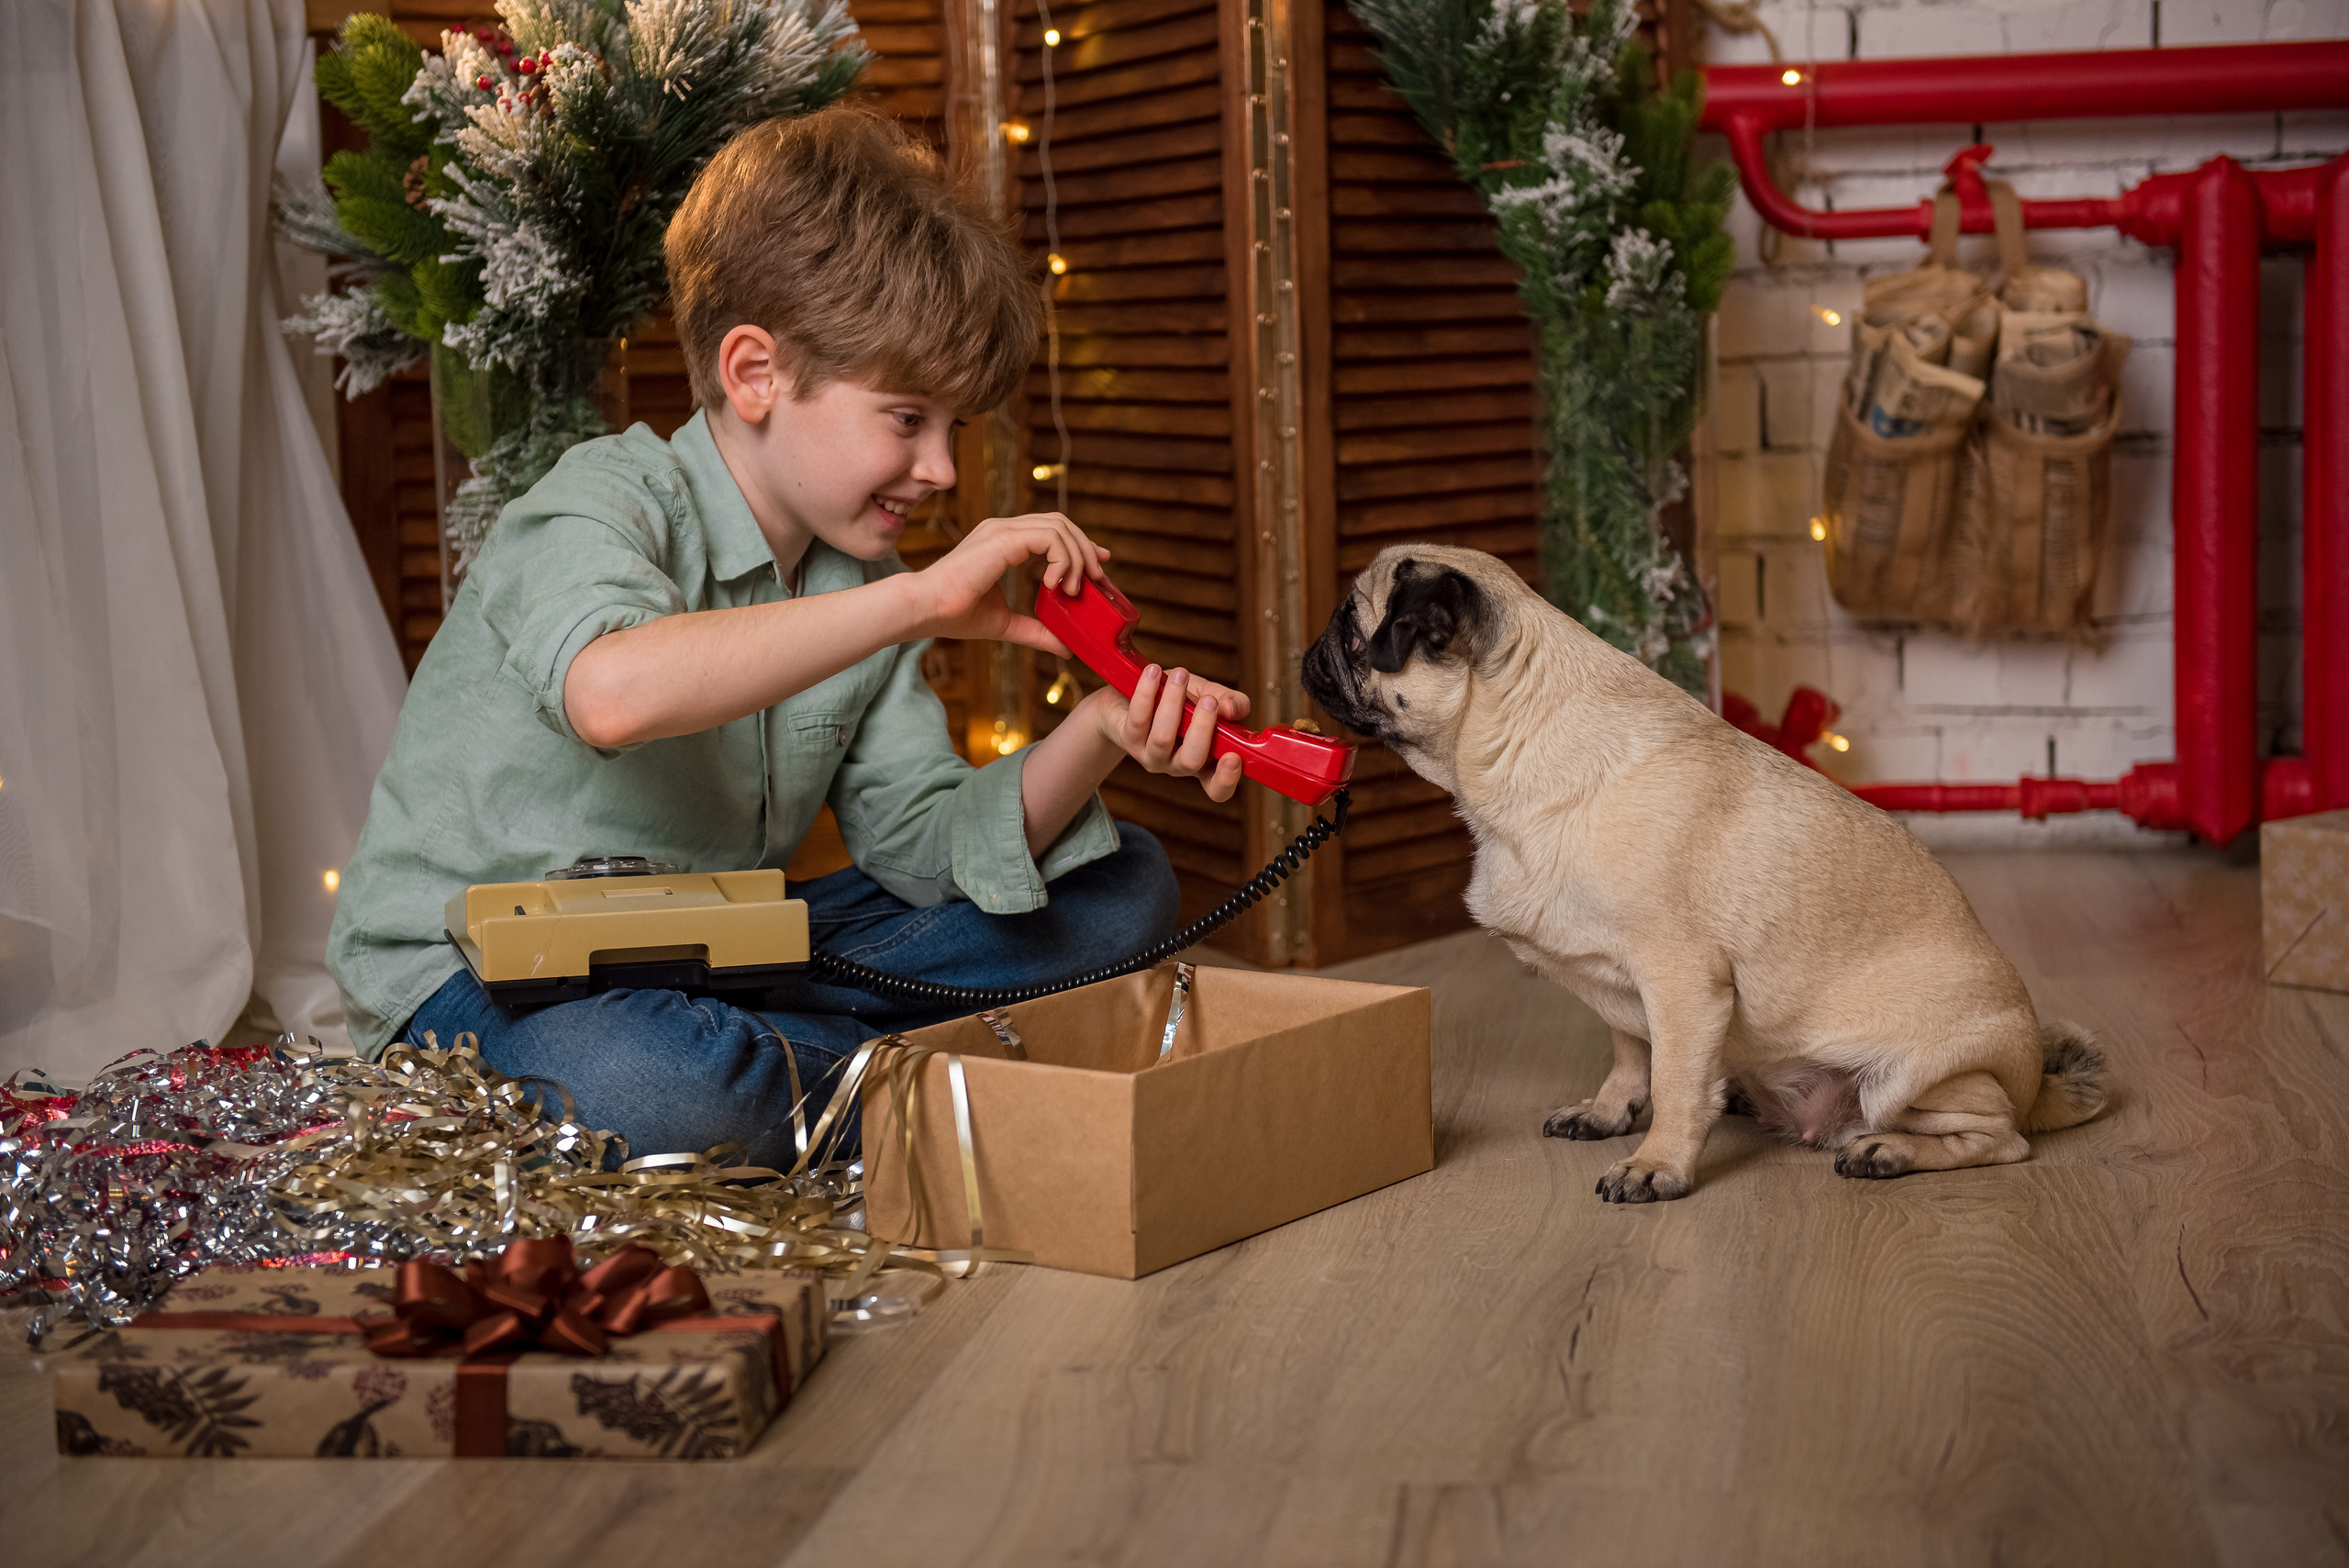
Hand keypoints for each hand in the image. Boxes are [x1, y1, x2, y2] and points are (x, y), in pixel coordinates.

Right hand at [906, 512, 1108, 652]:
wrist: (925, 610)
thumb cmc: (954, 615)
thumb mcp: (1007, 624)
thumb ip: (1037, 631)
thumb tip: (1066, 648)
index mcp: (1003, 541)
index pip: (1052, 528)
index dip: (1080, 544)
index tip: (1099, 565)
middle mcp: (1004, 528)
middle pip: (1061, 521)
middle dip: (1086, 547)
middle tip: (1098, 577)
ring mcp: (1003, 529)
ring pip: (1060, 526)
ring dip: (1076, 557)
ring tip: (1073, 589)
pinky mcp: (1003, 539)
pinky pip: (1049, 538)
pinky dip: (1062, 560)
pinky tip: (1056, 585)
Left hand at [1086, 664, 1253, 803]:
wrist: (1127, 697)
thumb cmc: (1177, 700)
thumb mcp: (1208, 695)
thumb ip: (1229, 700)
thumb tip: (1232, 709)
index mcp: (1203, 762)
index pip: (1216, 788)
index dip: (1226, 780)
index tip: (1233, 758)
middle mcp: (1176, 765)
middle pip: (1191, 762)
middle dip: (1202, 730)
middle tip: (1209, 701)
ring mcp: (1150, 756)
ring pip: (1162, 738)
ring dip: (1173, 703)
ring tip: (1180, 675)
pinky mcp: (1128, 739)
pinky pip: (1138, 718)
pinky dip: (1146, 692)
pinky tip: (1153, 671)